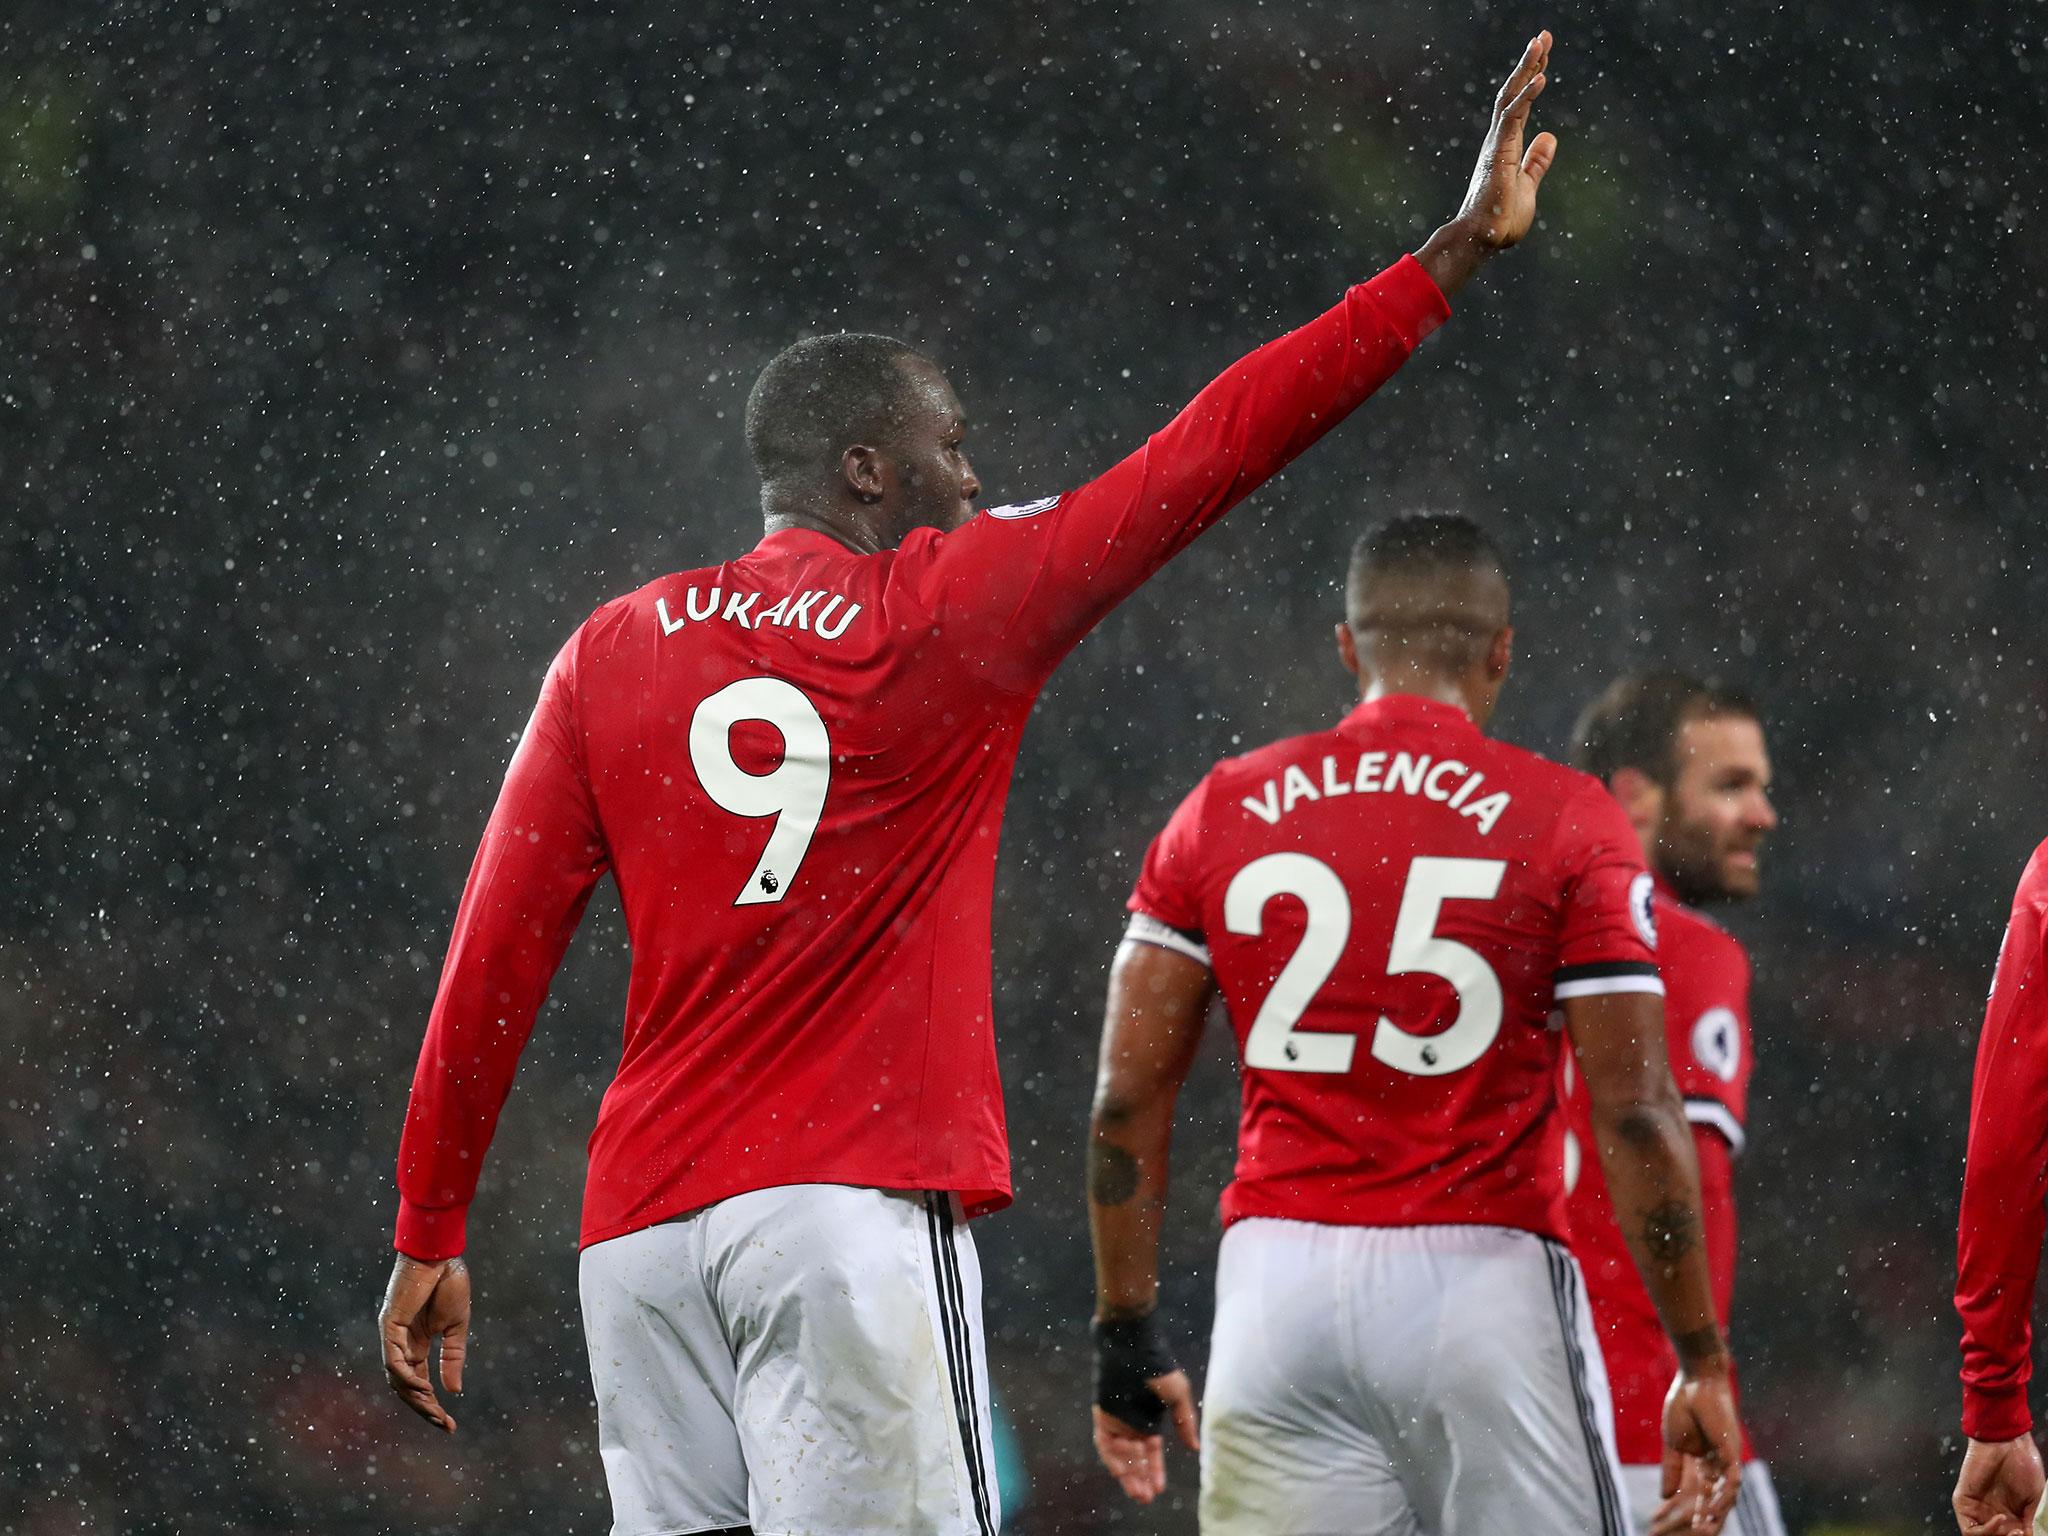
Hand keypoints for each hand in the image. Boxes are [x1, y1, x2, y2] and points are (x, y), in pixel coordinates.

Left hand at [379, 1252, 470, 1432]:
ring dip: (415, 1398)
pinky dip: (406, 1377)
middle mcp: (401, 1344)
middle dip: (424, 1408)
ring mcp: (393, 1336)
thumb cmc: (449, 1282)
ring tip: (434, 1412)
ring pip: (397, 1379)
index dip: (432, 1404)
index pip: (419, 1382)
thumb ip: (453, 1357)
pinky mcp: (389, 1325)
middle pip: (406, 1387)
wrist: (441, 1254)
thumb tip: (453, 1390)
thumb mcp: (456, 1326)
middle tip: (443, 1425)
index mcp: (417, 1343)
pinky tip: (423, 1387)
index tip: (450, 1424)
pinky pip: (393, 1360)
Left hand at [1091, 1368, 1198, 1504]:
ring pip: (1119, 1455)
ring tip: (1136, 1491)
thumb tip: (1195, 1448)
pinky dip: (1112, 1457)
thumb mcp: (1178, 1396)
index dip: (1155, 1471)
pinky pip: (1104, 1443)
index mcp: (1149, 1420)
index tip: (1159, 1489)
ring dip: (1126, 1474)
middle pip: (1134, 1459)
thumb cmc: (1158, 1365)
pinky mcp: (1102, 1413)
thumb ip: (1184, 1422)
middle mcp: (1131, 1423)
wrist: (1134, 1343)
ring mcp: (1116, 1419)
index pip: (1150, 1453)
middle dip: (1139, 1479)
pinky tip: (1123, 1470)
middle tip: (1146, 1498)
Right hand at [1459, 29, 1557, 248]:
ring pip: (1511, 97)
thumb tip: (1550, 137)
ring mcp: (1496, 144)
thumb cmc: (1500, 219)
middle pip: (1514, 92)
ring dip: (1527, 69)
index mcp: (1506, 145)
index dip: (1532, 77)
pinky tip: (1541, 77)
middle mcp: (1498, 139)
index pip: (1521, 103)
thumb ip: (1537, 161)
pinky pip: (1513, 118)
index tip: (1544, 54)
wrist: (1482, 239)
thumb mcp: (1528, 185)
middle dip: (1529, 63)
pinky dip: (1527, 96)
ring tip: (1541, 43)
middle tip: (1543, 36)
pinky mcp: (1497, 153)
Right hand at [1660, 1364, 1742, 1532]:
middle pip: (1713, 1498)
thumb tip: (1664, 1495)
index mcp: (1703, 1462)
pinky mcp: (1732, 1453)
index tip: (1671, 1525)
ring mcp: (1727, 1460)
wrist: (1695, 1381)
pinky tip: (1713, 1511)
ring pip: (1725, 1496)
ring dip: (1714, 1514)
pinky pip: (1731, 1482)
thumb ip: (1671, 1469)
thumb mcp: (1672, 1444)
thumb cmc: (1683, 1405)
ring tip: (1702, 1530)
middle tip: (1691, 1533)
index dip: (1687, 1510)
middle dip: (1703, 1518)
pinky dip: (1723, 1498)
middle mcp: (1718, 1465)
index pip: (1698, 1493)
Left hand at [1955, 1433, 2045, 1534]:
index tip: (2028, 1533)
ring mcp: (1977, 1511)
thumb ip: (2030, 1522)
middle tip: (2020, 1533)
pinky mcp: (1963, 1503)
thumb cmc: (2024, 1466)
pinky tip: (2001, 1520)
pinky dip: (1985, 1532)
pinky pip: (1969, 1529)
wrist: (2007, 1443)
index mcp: (2012, 1518)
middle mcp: (1993, 1516)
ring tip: (2013, 1530)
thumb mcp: (2035, 1500)